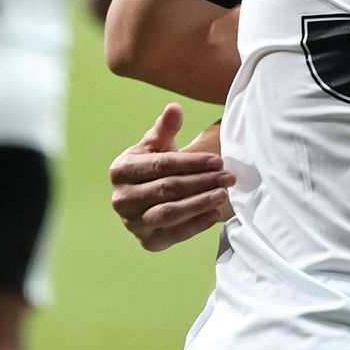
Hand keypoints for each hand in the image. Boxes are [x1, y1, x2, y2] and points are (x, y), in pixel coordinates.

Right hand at [109, 103, 234, 250]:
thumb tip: (174, 108)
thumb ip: (165, 128)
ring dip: (199, 203)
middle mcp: (121, 199)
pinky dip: (196, 225)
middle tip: (228, 177)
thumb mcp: (156, 144)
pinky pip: (174, 235)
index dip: (192, 162)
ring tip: (223, 194)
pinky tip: (215, 213)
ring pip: (170, 213)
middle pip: (167, 189)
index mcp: (120, 170)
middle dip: (201, 182)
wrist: (146, 198)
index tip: (218, 160)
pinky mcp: (148, 242)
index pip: (161, 165)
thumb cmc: (153, 165)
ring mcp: (132, 223)